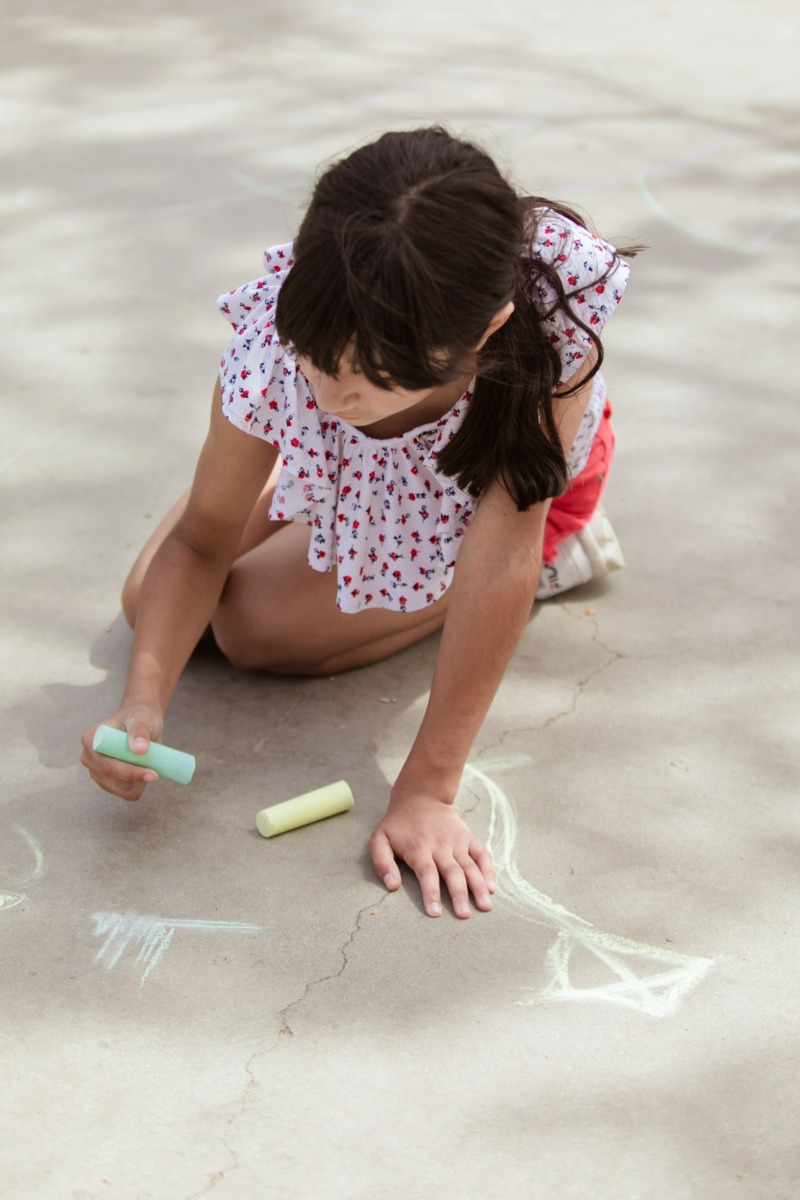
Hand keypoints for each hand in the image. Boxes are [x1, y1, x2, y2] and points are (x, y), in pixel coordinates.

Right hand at [80, 704, 164, 801]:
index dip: (130, 772)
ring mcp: (96, 772)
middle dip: (136, 778)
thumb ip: (139, 731)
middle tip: (156, 772)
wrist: (141, 723)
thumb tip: (139, 749)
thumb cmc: (139, 717)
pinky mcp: (107, 782)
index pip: (108, 765)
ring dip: (138, 782)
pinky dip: (138, 787)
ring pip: (121, 790)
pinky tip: (144, 772)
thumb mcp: (142, 719)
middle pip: (113, 779)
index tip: (153, 774)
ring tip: (149, 765)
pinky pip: (126, 793)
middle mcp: (89, 758)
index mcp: (90, 740)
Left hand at [368, 788, 495, 918]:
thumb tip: (392, 886)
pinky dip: (488, 870)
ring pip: (470, 866)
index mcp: (419, 848)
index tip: (435, 913)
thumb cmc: (398, 824)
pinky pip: (481, 854)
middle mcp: (441, 846)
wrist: (420, 796)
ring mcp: (457, 841)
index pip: (427, 874)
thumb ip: (382, 862)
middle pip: (452, 873)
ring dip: (479, 887)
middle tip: (464, 915)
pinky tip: (492, 887)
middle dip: (459, 895)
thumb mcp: (379, 839)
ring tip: (485, 907)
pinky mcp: (468, 838)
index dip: (431, 894)